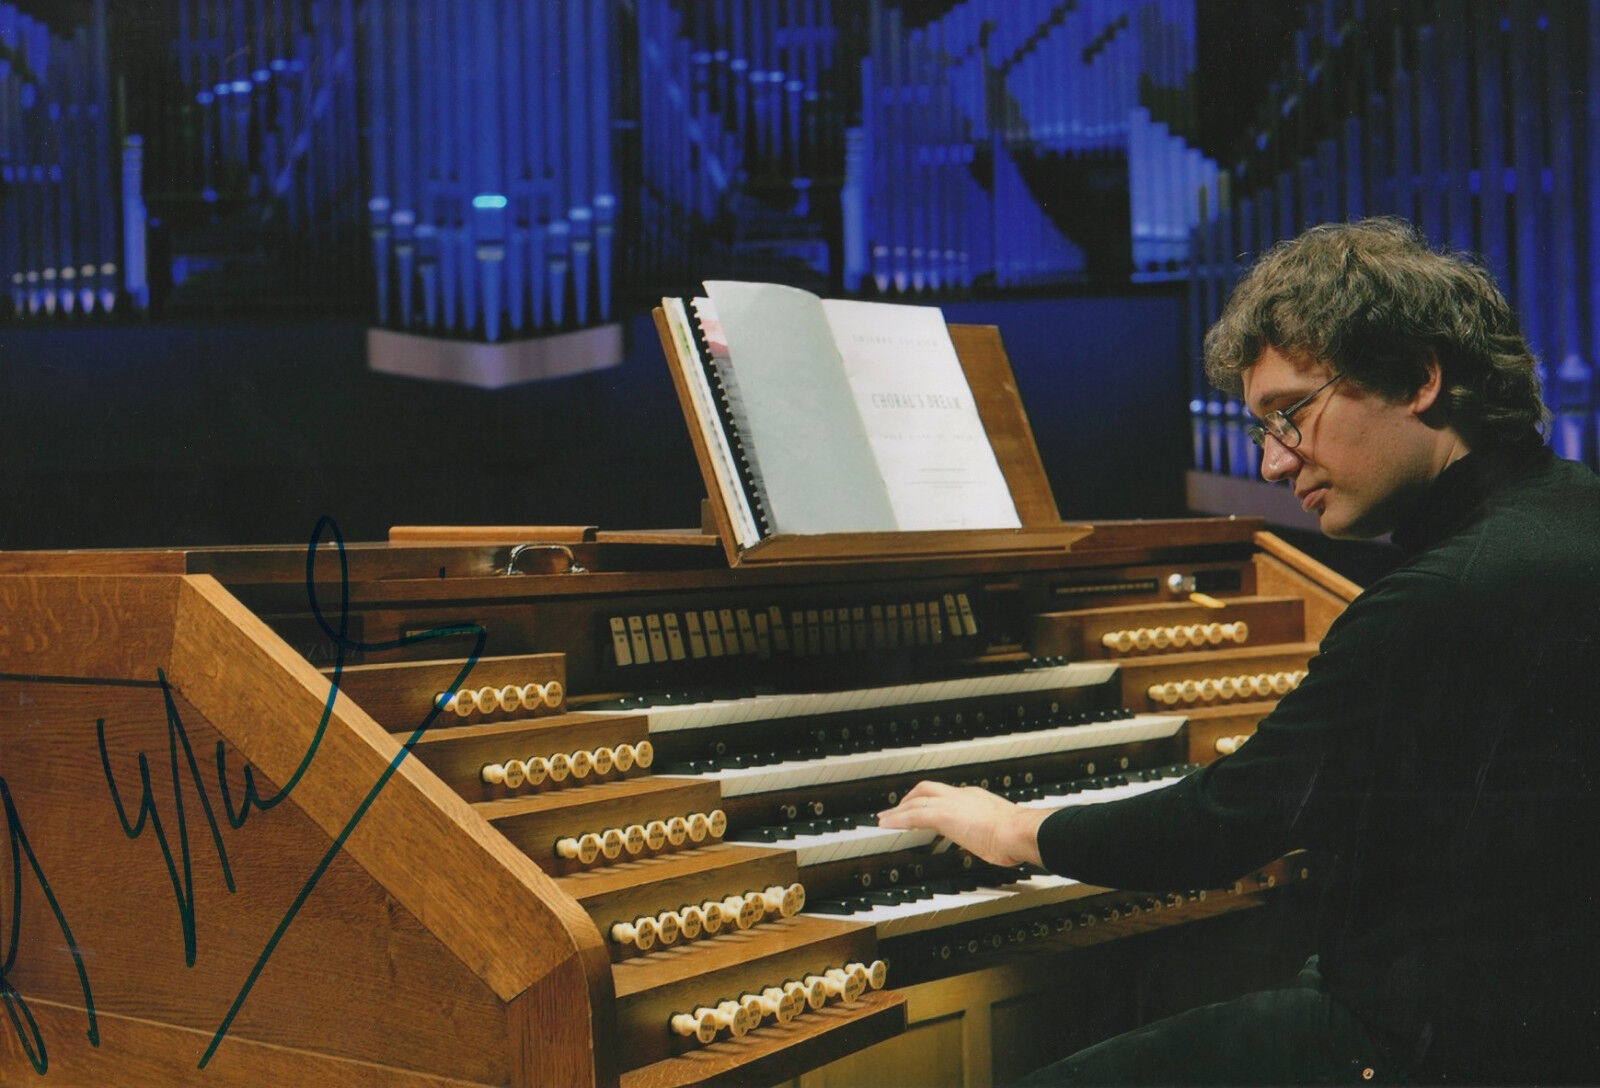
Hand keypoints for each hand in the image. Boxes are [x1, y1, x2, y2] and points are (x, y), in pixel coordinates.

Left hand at [878, 780, 1048, 867]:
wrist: (1021, 831)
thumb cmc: (1019, 836)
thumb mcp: (1004, 832)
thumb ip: (994, 834)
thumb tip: (995, 845)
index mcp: (977, 798)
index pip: (947, 795)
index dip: (932, 801)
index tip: (924, 808)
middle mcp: (962, 795)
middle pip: (927, 789)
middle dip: (909, 798)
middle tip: (896, 809)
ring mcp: (952, 803)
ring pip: (916, 799)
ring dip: (898, 809)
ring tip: (884, 819)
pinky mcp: (944, 815)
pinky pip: (913, 814)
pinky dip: (897, 818)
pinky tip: (887, 825)